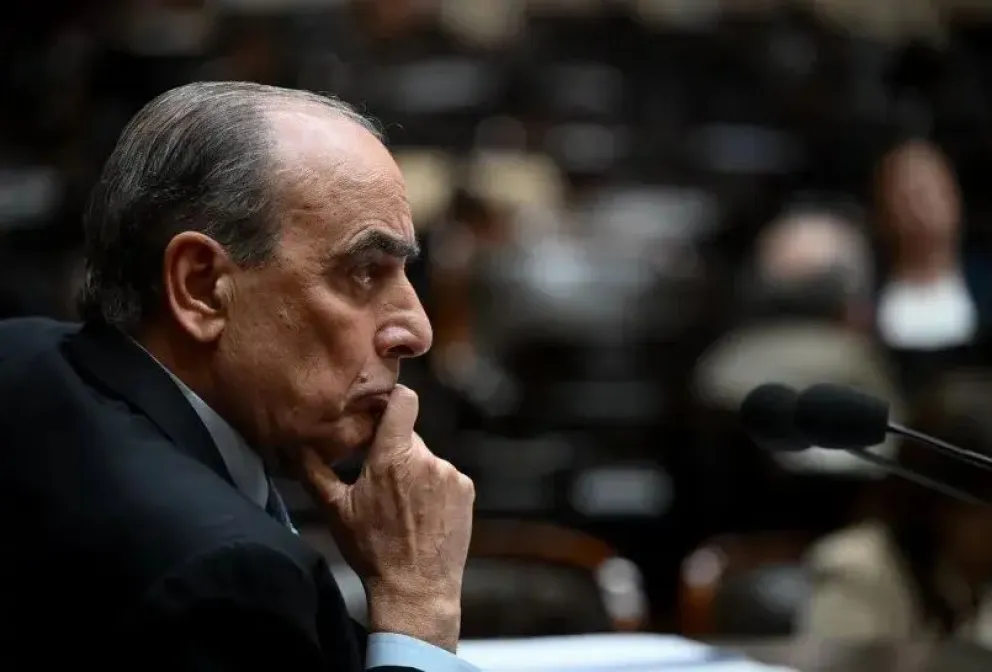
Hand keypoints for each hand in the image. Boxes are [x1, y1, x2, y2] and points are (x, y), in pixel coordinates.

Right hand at [299, 385, 474, 651]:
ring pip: (427, 459)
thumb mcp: (336, 511)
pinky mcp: (466, 489)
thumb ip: (314, 470)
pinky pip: (446, 476)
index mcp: (392, 456)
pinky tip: (424, 515)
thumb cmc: (372, 550)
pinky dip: (435, 488)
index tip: (380, 411)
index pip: (403, 400)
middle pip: (409, 436)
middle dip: (395, 451)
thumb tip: (292, 444)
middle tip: (381, 482)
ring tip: (403, 507)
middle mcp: (426, 458)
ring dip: (415, 472)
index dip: (392, 400)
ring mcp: (450, 474)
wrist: (416, 589)